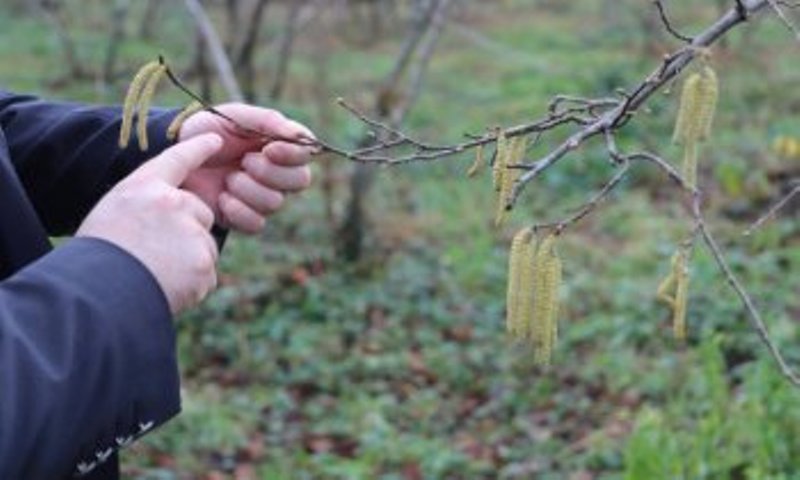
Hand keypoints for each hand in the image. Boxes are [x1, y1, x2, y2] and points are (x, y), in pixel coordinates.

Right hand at [77, 134, 223, 313]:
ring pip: (204, 247)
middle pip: (201, 213)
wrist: (96, 292)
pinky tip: (165, 288)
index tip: (216, 140)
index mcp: (144, 187)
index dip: (197, 148)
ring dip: (188, 263)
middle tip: (155, 254)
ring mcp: (191, 232)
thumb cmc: (96, 257)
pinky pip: (206, 276)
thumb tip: (174, 221)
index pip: (177, 159)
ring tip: (154, 274)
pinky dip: (191, 286)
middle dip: (189, 233)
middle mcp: (173, 203)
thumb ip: (147, 209)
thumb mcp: (113, 216)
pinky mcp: (203, 262)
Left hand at [178, 104, 314, 233]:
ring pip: (276, 202)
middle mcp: (277, 174)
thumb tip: (299, 135)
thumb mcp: (233, 116)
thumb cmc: (205, 131)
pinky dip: (238, 210)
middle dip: (270, 172)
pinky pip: (257, 223)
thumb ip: (267, 120)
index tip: (268, 148)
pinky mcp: (245, 218)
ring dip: (248, 188)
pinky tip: (222, 198)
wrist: (173, 156)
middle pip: (300, 180)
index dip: (292, 154)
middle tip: (244, 162)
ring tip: (227, 178)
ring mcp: (262, 197)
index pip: (306, 155)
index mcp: (279, 146)